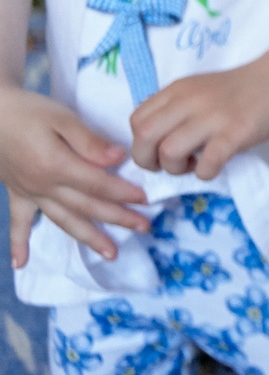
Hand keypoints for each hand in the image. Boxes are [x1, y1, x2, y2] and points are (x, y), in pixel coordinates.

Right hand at [0, 88, 148, 264]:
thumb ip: (90, 142)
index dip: (124, 193)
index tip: (146, 199)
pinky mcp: (16, 192)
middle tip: (145, 228)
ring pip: (63, 220)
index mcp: (57, 167)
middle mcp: (44, 186)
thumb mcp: (62, 118)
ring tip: (110, 254)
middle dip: (118, 218)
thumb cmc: (28, 111)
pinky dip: (19, 243)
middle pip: (87, 206)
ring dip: (88, 238)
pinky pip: (17, 223)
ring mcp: (29, 192)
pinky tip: (22, 263)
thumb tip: (118, 159)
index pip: (99, 186)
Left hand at [130, 60, 268, 180]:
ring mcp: (213, 116)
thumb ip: (175, 108)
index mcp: (177, 90)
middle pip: (145, 136)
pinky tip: (213, 167)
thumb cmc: (239, 90)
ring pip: (169, 151)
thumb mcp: (198, 90)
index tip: (158, 150)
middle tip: (168, 165)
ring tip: (192, 165)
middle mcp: (189, 101)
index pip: (136, 120)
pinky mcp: (235, 133)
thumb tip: (156, 142)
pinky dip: (204, 173)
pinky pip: (207, 162)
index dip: (140, 143)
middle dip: (148, 161)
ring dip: (175, 169)